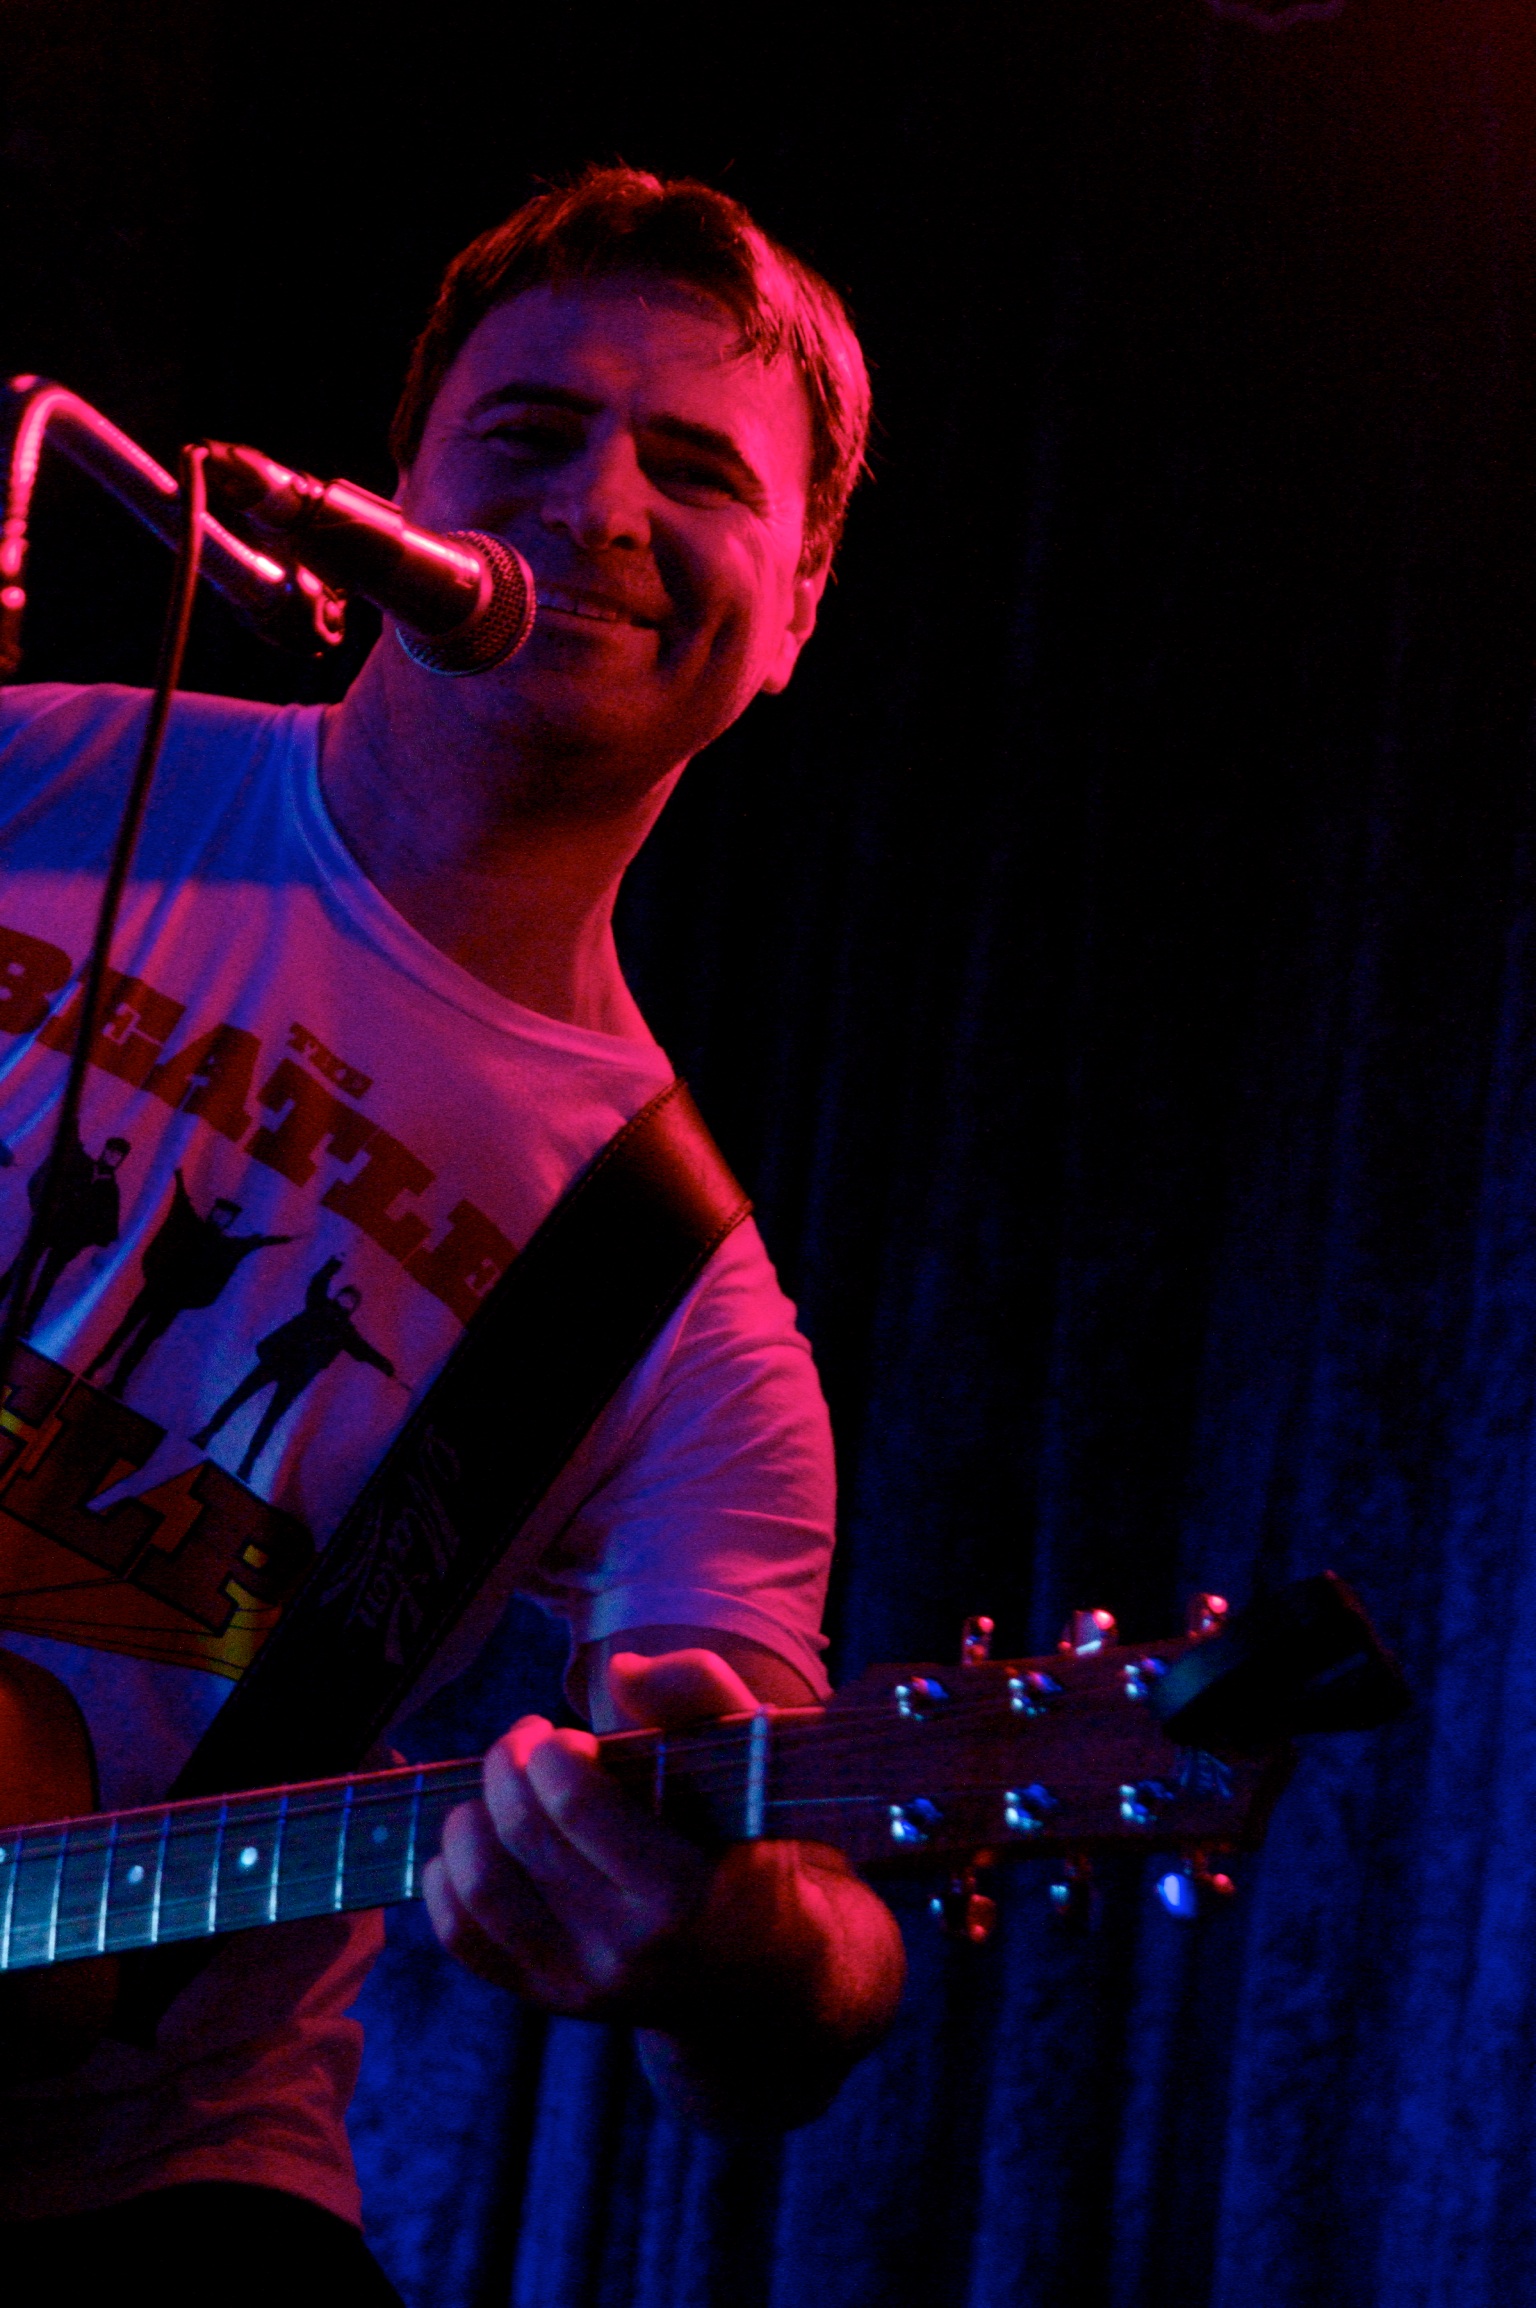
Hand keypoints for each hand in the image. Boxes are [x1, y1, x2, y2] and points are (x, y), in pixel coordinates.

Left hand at [422, 1649, 753, 2017]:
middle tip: (528, 1741)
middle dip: (507, 1765)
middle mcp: (626, 1950)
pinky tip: (478, 1840)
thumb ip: (698, 1693)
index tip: (572, 1737)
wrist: (756, 1975)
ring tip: (499, 1790)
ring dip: (469, 1818)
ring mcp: (578, 1984)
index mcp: (683, 1892)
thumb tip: (619, 1671)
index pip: (577, 1808)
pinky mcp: (544, 1998)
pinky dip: (445, 1878)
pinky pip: (463, 1939)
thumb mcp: (752, 1760)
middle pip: (522, 1838)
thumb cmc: (749, 1844)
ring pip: (480, 1891)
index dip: (554, 1752)